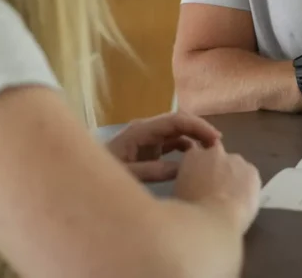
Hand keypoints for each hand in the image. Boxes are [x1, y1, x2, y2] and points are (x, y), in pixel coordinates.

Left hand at [106, 112, 220, 181]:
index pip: (175, 120)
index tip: (215, 138)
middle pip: (178, 122)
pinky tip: (194, 159)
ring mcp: (146, 139)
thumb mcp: (128, 175)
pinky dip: (185, 148)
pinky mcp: (147, 150)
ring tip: (211, 152)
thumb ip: (154, 171)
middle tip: (218, 145)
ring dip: (194, 138)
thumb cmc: (101, 177)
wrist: (84, 181)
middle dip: (199, 130)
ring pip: (176, 133)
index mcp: (140, 131)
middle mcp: (145, 130)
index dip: (197, 126)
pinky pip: (171, 144)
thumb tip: (183, 168)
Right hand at [174, 141, 261, 233]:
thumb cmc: (190, 212)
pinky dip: (248, 186)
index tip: (201, 182)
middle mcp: (215, 152)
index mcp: (193, 156)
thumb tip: (193, 185)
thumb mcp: (179, 194)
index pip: (197, 155)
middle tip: (216, 191)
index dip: (201, 169)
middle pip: (218, 158)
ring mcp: (235, 160)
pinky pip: (250, 176)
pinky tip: (243, 201)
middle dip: (217, 170)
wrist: (214, 220)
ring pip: (235, 166)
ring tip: (231, 199)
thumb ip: (187, 182)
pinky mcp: (252, 171)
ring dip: (233, 177)